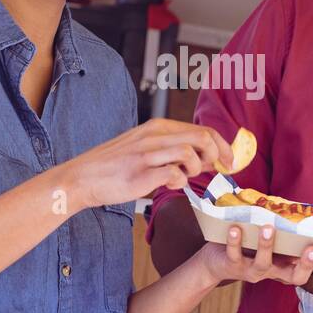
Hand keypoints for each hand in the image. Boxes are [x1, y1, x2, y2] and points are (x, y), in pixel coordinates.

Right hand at [62, 119, 232, 209]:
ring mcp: (147, 154)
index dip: (222, 145)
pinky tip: (170, 185)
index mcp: (158, 127)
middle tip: (217, 170)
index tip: (229, 161)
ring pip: (189, 154)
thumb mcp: (146, 148)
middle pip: (201, 138)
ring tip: (185, 177)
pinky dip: (179, 182)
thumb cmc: (116, 166)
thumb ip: (175, 150)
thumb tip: (208, 158)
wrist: (83, 177)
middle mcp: (154, 136)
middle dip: (217, 155)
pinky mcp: (141, 174)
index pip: (202, 129)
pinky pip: (173, 175)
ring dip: (196, 169)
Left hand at [197, 223, 312, 288]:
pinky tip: (237, 228)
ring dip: (266, 246)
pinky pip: (235, 255)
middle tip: (312, 249)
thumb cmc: (255, 242)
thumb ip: (309, 217)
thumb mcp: (283, 231)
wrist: (216, 262)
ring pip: (263, 265)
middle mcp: (276, 270)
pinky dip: (236, 242)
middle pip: (296, 276)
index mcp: (291, 262)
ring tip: (268, 228)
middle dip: (305, 265)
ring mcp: (254, 270)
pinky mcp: (233, 265)